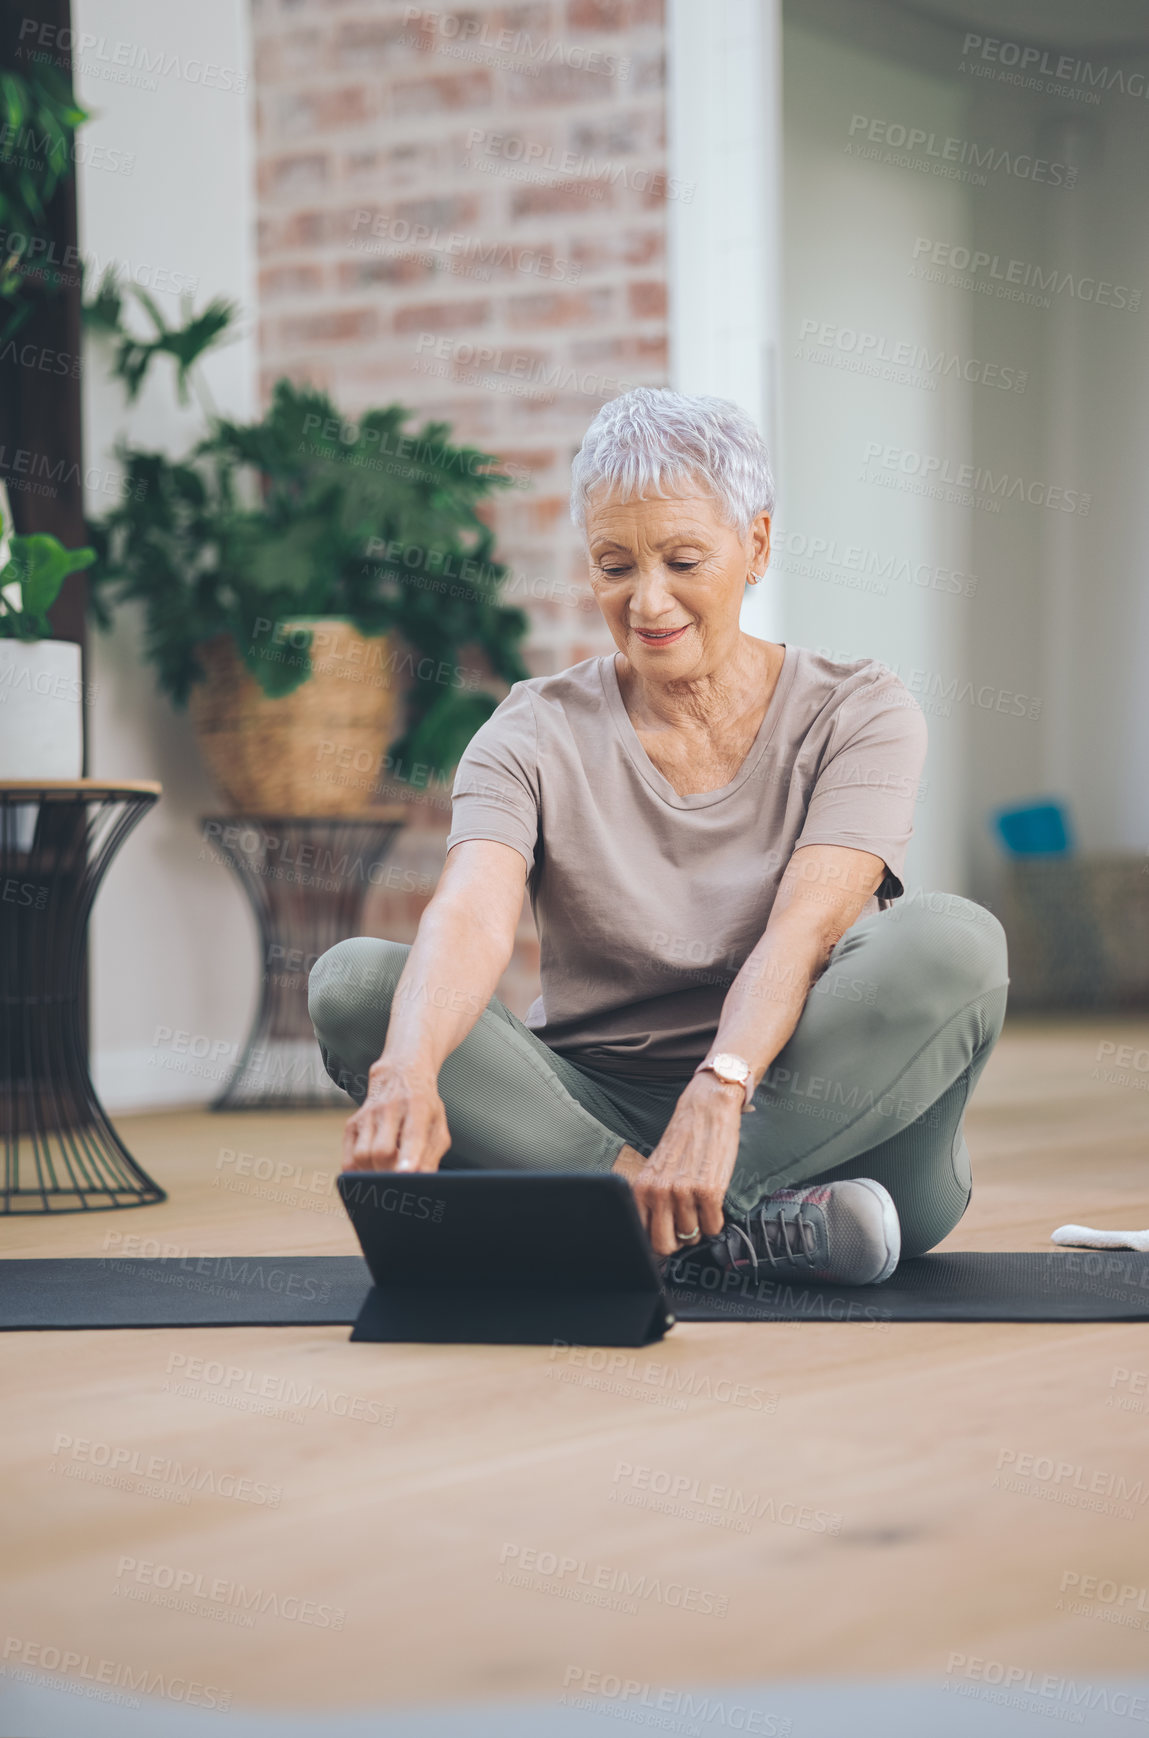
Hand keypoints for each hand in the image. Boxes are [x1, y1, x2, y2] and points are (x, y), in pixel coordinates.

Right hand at [342, 1058, 449, 1172]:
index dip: (408, 1156)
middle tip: (401, 1181)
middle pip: (381, 1151)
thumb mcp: (438, 1125)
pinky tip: (372, 1171)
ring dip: (374, 1172)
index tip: (406, 1175)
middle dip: (390, 1172)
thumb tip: (424, 1182)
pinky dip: (358, 1173)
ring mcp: (368, 1115)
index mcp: (418, 1107)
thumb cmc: (424, 1106)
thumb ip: (433, 1154)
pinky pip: (349, 1160)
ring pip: (362, 1156)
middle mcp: (389, 1109)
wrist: (400, 1074)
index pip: (411, 1135)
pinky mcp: (352, 1124)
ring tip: (388, 1172)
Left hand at [623, 1075, 742, 1256]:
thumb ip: (652, 1200)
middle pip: (665, 1245)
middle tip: (684, 1223)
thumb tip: (656, 1236)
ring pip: (692, 1236)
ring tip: (699, 1201)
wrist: (706, 1110)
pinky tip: (712, 1200)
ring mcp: (684, 1193)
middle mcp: (659, 1192)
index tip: (666, 1235)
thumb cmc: (683, 1140)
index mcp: (642, 1188)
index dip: (656, 1239)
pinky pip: (713, 1227)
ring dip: (699, 1224)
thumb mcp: (657, 1171)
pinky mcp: (710, 1191)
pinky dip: (716, 1220)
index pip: (641, 1236)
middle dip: (677, 1240)